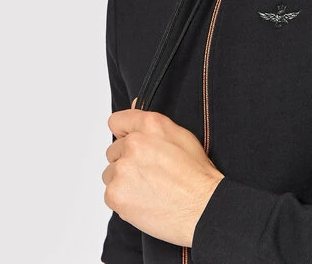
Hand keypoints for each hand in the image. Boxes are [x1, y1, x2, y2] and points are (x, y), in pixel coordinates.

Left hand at [102, 106, 223, 246]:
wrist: (202, 207)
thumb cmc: (196, 174)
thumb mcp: (181, 136)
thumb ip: (151, 123)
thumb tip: (133, 104)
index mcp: (150, 125)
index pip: (117, 121)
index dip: (124, 133)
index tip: (129, 143)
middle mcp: (133, 143)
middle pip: (114, 150)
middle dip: (126, 160)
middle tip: (149, 172)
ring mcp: (122, 169)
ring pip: (110, 173)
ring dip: (123, 180)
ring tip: (148, 187)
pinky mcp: (115, 193)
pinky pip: (109, 194)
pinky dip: (123, 199)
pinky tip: (143, 199)